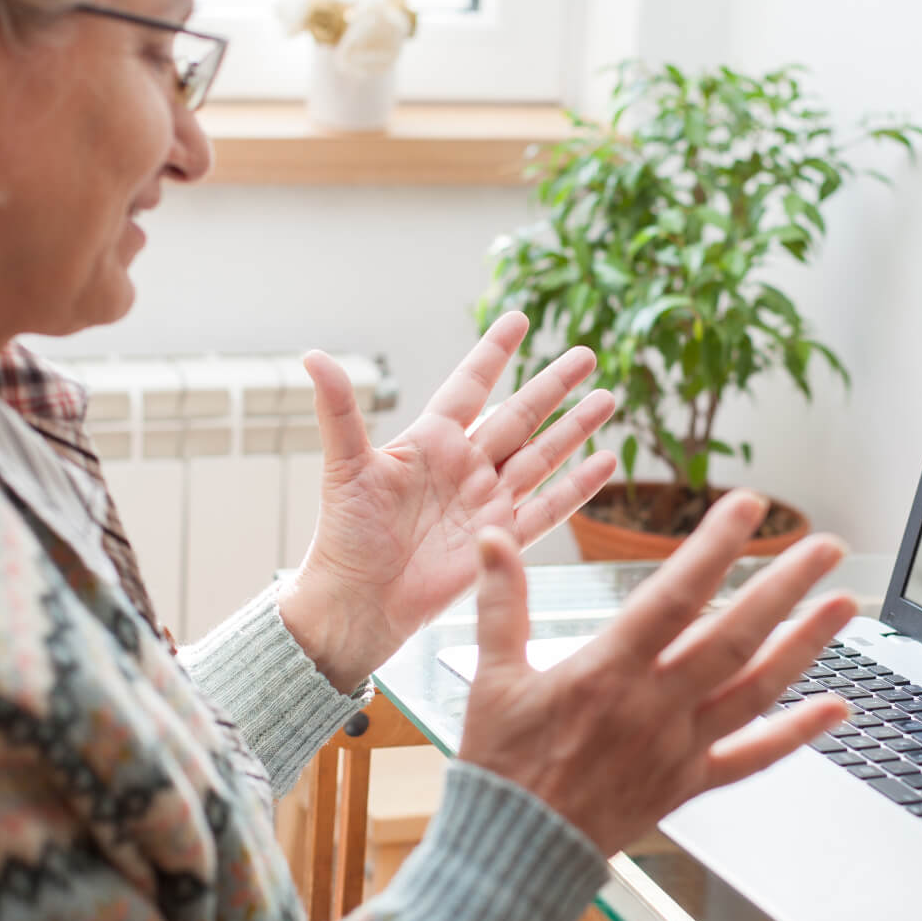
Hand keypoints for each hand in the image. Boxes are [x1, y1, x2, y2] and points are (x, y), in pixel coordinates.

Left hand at [281, 313, 617, 689]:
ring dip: (574, 428)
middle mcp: (465, 467)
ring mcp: (487, 502)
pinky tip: (605, 461)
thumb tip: (313, 355)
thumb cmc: (344, 535)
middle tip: (586, 353)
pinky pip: (548, 508)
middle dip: (553, 385)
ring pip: (541, 455)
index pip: (470, 386)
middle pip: (519, 415)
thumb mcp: (345, 466)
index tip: (519, 319)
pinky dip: (577, 487)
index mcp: (430, 441)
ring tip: (608, 397)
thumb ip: (340, 410)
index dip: (494, 353)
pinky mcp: (502, 539)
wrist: (358, 601)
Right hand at [459, 492, 857, 855]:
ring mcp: (677, 748)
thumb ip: (500, 603)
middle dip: (783, 587)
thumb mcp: (490, 677)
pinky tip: (835, 709)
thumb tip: (492, 539)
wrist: (514, 852)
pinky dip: (796, 734)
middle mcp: (652, 708)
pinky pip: (751, 759)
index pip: (673, 597)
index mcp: (605, 672)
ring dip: (804, 646)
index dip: (714, 548)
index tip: (747, 508)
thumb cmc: (502, 766)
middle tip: (825, 546)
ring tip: (843, 604)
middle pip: (732, 638)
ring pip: (754, 690)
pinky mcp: (688, 784)